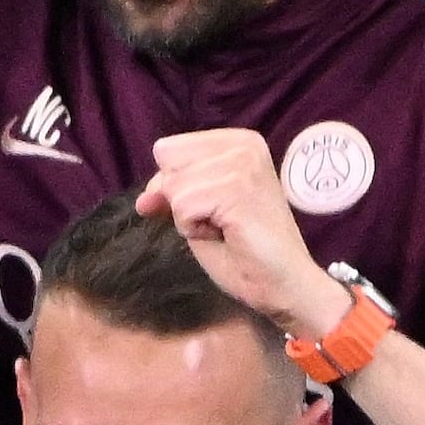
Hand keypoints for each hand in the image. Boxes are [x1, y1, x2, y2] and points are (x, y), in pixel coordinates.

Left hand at [132, 129, 347, 339]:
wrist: (281, 282)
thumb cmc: (244, 252)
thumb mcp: (199, 214)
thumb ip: (171, 195)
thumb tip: (143, 199)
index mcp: (237, 141)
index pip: (168, 149)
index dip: (173, 186)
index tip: (209, 208)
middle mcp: (242, 144)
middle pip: (167, 163)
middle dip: (180, 200)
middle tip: (218, 220)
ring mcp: (242, 163)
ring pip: (173, 187)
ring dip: (189, 218)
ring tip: (225, 229)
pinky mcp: (237, 188)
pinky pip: (182, 208)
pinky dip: (194, 230)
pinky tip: (225, 234)